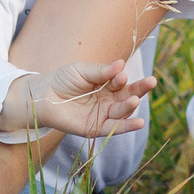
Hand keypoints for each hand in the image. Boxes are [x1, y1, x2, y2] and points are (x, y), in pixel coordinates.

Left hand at [13, 57, 152, 138]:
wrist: (43, 97)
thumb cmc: (63, 80)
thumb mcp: (83, 70)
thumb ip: (102, 71)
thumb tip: (121, 64)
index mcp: (108, 84)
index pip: (122, 81)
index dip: (123, 78)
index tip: (121, 75)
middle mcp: (109, 100)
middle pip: (129, 95)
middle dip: (140, 89)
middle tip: (151, 82)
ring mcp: (103, 114)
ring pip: (123, 111)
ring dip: (131, 106)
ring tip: (135, 100)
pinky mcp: (95, 128)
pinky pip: (114, 128)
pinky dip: (127, 126)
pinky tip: (139, 122)